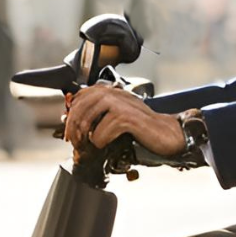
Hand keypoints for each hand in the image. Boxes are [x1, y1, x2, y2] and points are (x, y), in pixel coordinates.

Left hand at [61, 84, 185, 155]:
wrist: (166, 133)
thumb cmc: (142, 127)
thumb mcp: (117, 115)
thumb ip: (98, 114)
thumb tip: (72, 120)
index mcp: (111, 91)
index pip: (80, 96)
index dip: (71, 114)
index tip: (69, 130)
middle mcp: (114, 93)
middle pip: (80, 107)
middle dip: (73, 127)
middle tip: (73, 141)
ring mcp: (120, 104)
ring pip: (88, 119)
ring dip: (84, 136)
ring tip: (87, 145)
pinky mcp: (126, 118)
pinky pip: (102, 132)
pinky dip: (101, 141)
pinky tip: (107, 143)